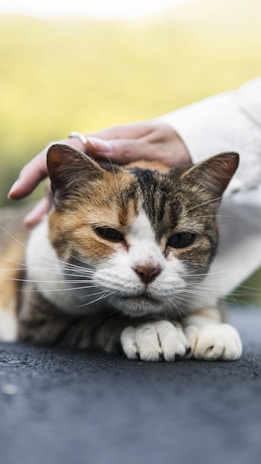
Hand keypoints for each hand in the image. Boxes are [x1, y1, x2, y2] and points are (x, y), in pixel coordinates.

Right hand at [8, 121, 190, 225]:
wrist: (189, 150)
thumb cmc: (175, 149)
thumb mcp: (157, 147)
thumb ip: (128, 149)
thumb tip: (94, 146)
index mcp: (108, 141)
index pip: (65, 152)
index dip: (39, 168)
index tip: (21, 189)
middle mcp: (100, 156)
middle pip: (64, 172)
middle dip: (44, 194)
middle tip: (32, 220)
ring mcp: (105, 172)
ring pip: (70, 185)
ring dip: (51, 204)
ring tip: (34, 224)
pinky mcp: (110, 186)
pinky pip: (84, 196)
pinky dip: (69, 208)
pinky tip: (56, 221)